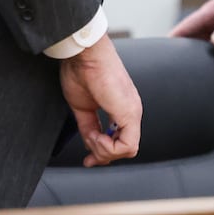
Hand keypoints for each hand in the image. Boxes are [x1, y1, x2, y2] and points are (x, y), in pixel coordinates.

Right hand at [59, 34, 142, 166]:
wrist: (84, 55)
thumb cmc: (81, 71)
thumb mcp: (83, 107)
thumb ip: (89, 126)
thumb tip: (90, 142)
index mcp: (122, 108)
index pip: (122, 141)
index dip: (105, 153)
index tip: (88, 159)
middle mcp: (131, 110)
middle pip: (125, 148)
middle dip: (103, 156)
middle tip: (89, 158)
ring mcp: (132, 111)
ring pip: (127, 149)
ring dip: (103, 151)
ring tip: (91, 139)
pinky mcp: (129, 112)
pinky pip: (127, 145)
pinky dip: (108, 148)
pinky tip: (96, 137)